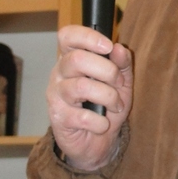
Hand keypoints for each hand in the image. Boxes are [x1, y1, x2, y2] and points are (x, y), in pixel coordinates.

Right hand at [47, 25, 132, 170]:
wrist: (99, 142)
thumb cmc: (107, 107)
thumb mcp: (121, 83)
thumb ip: (122, 64)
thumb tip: (119, 49)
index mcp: (72, 59)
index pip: (68, 36)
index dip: (87, 36)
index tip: (108, 46)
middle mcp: (59, 73)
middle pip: (76, 59)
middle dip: (107, 71)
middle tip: (118, 84)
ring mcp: (55, 95)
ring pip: (81, 86)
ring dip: (108, 97)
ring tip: (116, 106)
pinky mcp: (58, 118)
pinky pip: (83, 116)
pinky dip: (100, 122)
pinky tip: (102, 124)